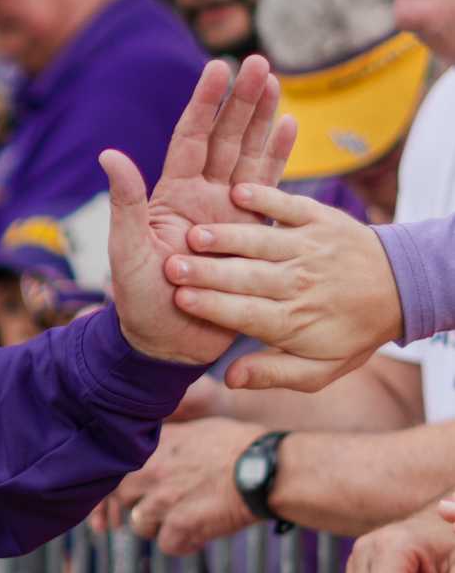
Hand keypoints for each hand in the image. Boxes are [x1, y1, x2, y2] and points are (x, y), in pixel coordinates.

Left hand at [97, 419, 254, 554]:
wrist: (267, 469)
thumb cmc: (241, 447)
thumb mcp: (197, 430)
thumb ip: (169, 443)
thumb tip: (153, 456)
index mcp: (155, 445)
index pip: (113, 468)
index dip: (115, 488)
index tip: (121, 498)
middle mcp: (151, 469)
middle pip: (123, 497)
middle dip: (141, 505)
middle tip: (165, 508)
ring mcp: (163, 498)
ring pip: (140, 524)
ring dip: (162, 526)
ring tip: (188, 519)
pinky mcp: (180, 524)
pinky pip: (167, 545)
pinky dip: (184, 544)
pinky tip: (202, 535)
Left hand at [103, 57, 294, 364]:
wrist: (166, 342)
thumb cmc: (138, 298)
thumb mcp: (127, 249)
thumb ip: (126, 203)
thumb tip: (109, 155)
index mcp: (172, 194)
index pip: (191, 137)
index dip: (205, 103)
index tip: (218, 67)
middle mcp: (202, 196)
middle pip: (225, 137)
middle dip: (242, 100)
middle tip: (260, 62)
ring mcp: (227, 213)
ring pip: (249, 156)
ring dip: (263, 121)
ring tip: (277, 83)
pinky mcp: (249, 234)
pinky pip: (268, 190)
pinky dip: (278, 159)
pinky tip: (289, 129)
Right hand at [153, 184, 402, 392]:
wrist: (401, 289)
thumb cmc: (350, 331)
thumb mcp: (319, 369)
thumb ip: (273, 374)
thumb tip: (229, 379)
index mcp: (294, 322)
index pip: (245, 314)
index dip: (212, 306)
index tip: (179, 298)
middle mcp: (301, 283)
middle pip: (247, 278)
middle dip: (207, 272)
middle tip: (171, 266)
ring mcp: (310, 248)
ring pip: (262, 242)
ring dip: (227, 238)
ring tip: (194, 235)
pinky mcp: (320, 218)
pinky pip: (289, 205)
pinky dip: (266, 198)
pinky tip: (237, 193)